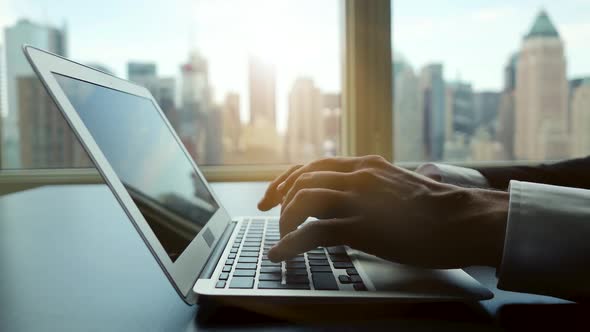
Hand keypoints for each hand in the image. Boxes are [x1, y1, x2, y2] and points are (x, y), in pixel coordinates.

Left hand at [258, 155, 508, 268]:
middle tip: (267, 213)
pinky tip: (281, 254)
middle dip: (278, 196)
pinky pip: (313, 232)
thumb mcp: (399, 188)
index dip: (288, 178)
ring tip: (283, 236)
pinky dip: (290, 243)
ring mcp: (358, 200)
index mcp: (366, 166)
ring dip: (285, 219)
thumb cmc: (438, 210)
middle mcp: (357, 176)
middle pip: (301, 178)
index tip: (275, 193)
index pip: (314, 165)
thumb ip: (373, 189)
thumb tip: (356, 201)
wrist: (463, 220)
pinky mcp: (360, 226)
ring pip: (302, 199)